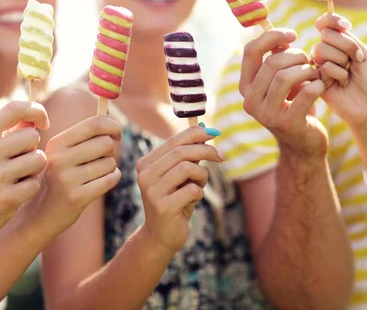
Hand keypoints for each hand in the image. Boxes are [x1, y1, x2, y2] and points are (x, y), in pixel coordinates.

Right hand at [0, 101, 48, 247]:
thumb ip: (6, 131)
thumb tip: (35, 117)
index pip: (15, 108)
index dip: (37, 111)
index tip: (43, 122)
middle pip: (32, 136)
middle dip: (32, 147)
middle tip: (19, 159)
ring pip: (39, 159)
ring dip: (33, 168)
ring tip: (17, 175)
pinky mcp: (6, 199)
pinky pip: (35, 184)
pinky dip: (29, 188)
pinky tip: (14, 192)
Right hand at [17, 116, 121, 240]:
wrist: (38, 215)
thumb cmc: (57, 178)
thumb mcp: (60, 153)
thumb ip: (82, 134)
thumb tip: (108, 115)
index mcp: (56, 143)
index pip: (94, 124)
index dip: (113, 126)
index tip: (117, 133)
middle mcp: (59, 159)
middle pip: (106, 143)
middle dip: (110, 150)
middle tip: (101, 159)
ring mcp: (68, 179)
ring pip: (111, 163)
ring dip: (110, 167)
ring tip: (95, 174)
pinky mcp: (78, 197)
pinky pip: (111, 179)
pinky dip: (113, 178)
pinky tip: (101, 182)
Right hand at [136, 126, 223, 253]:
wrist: (161, 235)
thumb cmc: (175, 201)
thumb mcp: (182, 177)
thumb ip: (190, 156)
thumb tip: (206, 132)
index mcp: (147, 163)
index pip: (175, 140)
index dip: (197, 133)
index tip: (215, 133)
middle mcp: (145, 174)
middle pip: (182, 152)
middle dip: (206, 151)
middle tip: (221, 156)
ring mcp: (152, 191)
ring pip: (187, 168)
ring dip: (202, 175)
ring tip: (200, 185)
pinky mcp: (163, 207)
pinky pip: (192, 190)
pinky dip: (199, 192)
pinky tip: (193, 199)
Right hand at [240, 28, 328, 157]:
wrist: (304, 144)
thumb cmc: (294, 105)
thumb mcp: (284, 81)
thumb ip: (279, 59)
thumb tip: (281, 37)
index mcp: (245, 87)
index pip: (250, 51)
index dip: (271, 37)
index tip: (292, 35)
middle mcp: (250, 101)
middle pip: (271, 63)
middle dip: (295, 56)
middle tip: (309, 60)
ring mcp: (266, 114)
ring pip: (285, 76)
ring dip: (306, 70)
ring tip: (315, 74)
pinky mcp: (287, 124)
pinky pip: (305, 94)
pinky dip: (317, 85)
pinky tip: (321, 86)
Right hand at [312, 13, 366, 135]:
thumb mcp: (366, 55)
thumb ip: (348, 39)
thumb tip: (329, 24)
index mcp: (342, 44)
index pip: (326, 24)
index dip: (332, 20)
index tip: (347, 27)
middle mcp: (329, 53)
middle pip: (325, 35)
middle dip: (346, 46)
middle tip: (356, 61)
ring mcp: (321, 66)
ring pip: (321, 50)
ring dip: (341, 62)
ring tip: (348, 76)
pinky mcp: (316, 81)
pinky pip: (323, 67)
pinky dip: (337, 75)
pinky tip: (341, 85)